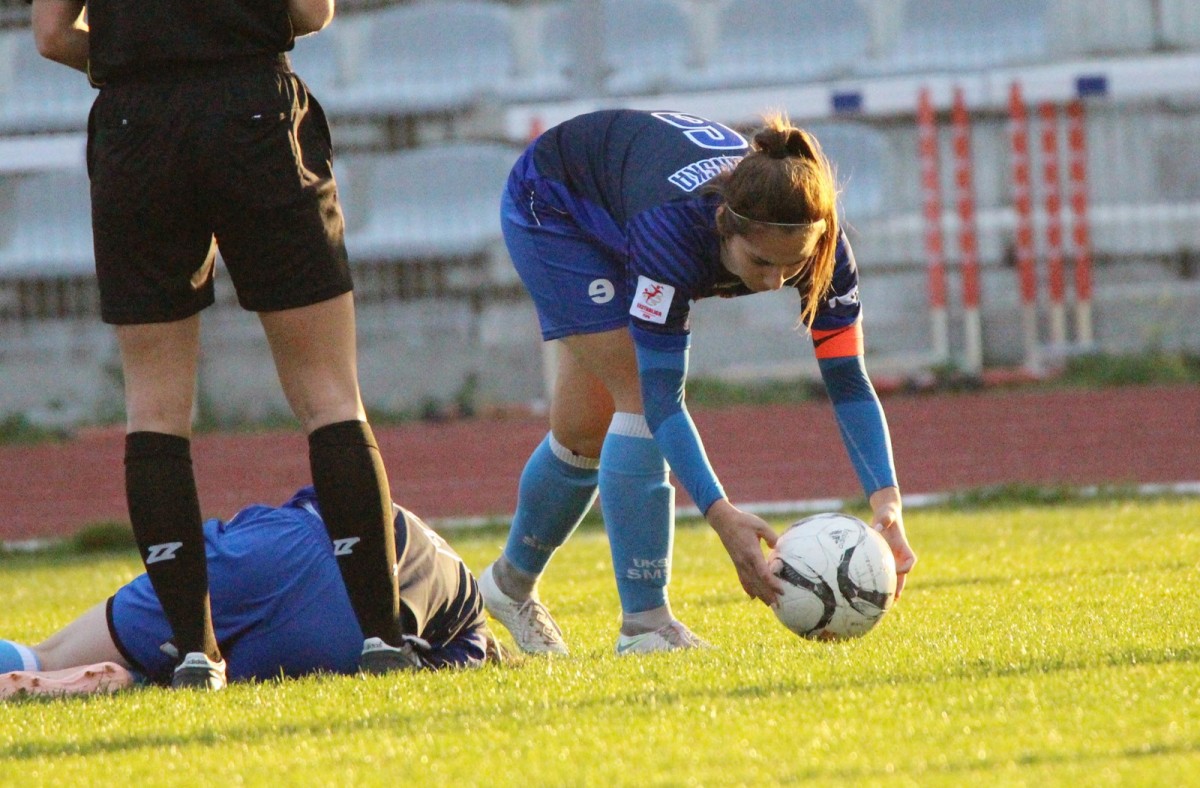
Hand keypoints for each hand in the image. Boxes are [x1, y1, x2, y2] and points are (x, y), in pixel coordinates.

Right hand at [705, 499, 783, 605]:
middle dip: (768, 594)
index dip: (772, 583)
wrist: (723, 521)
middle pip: (758, 583)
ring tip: (769, 605)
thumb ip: (771, 536)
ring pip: (750, 584)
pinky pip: (742, 579)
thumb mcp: (760, 525)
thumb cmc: (743, 521)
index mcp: (751, 552)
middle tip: (779, 605)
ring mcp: (739, 564)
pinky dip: (748, 589)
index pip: (763, 573)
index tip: (782, 590)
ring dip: (760, 595)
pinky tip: (753, 597)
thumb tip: (778, 547)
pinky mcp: (736, 563)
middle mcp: (744, 561)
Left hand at [868, 486, 915, 600]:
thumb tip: (876, 528)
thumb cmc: (888, 513)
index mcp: (903, 546)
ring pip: (895, 576)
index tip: (896, 571)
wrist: (887, 511)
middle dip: (899, 587)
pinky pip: (884, 570)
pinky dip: (880, 579)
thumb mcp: (887, 514)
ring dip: (891, 588)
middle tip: (893, 600)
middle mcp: (900, 554)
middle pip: (903, 575)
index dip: (905, 568)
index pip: (910, 562)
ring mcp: (893, 556)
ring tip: (883, 604)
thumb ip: (883, 520)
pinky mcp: (885, 556)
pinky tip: (869, 590)